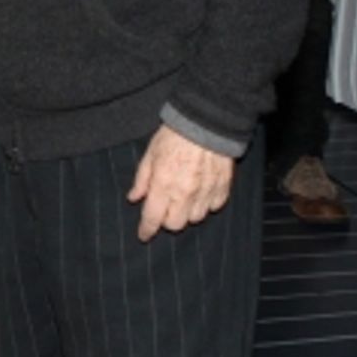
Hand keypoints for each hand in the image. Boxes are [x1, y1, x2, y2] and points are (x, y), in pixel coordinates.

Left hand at [127, 125, 233, 241]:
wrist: (206, 121)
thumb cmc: (174, 135)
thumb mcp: (150, 154)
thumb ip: (142, 180)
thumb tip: (134, 198)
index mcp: (164, 184)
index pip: (153, 217)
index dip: (147, 230)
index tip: (144, 235)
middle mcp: (185, 192)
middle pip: (176, 225)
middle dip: (168, 220)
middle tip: (165, 207)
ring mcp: (206, 191)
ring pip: (196, 218)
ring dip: (188, 212)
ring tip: (184, 197)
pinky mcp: (223, 186)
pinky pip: (214, 206)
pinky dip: (207, 204)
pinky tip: (201, 192)